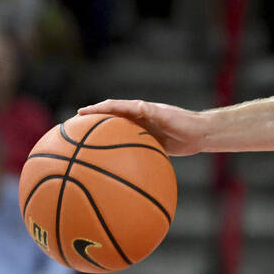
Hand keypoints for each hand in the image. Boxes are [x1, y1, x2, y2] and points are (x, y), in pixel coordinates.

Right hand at [77, 100, 207, 155]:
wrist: (200, 134)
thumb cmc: (184, 122)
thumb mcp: (165, 115)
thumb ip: (151, 112)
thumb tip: (137, 107)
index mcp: (139, 109)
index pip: (113, 107)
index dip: (95, 110)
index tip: (79, 114)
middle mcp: (138, 118)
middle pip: (110, 120)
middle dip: (92, 124)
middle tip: (73, 131)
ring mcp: (141, 131)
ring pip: (116, 134)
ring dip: (101, 139)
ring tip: (84, 149)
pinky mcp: (147, 143)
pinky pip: (128, 147)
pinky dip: (116, 153)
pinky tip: (108, 167)